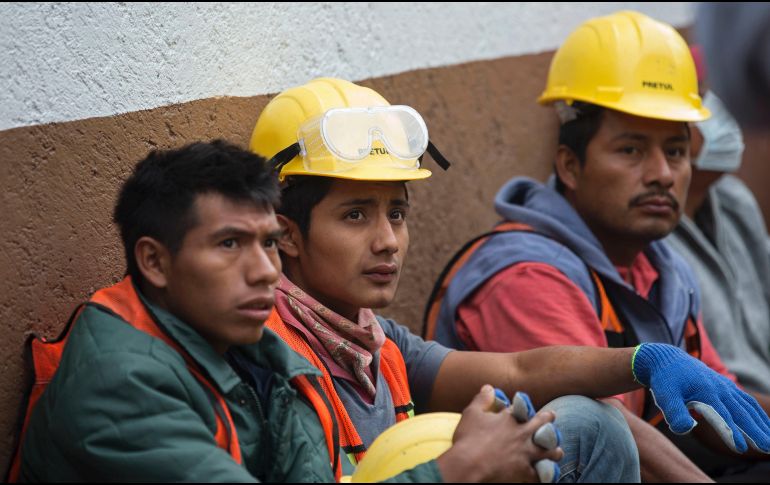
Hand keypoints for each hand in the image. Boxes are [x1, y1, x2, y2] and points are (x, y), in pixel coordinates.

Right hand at [436, 385, 562, 482]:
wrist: (468, 465)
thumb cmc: (468, 439)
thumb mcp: (472, 413)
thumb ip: (482, 399)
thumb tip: (489, 387)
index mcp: (509, 419)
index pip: (522, 409)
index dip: (524, 407)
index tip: (525, 408)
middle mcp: (522, 434)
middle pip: (541, 424)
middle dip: (548, 419)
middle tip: (552, 416)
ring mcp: (526, 453)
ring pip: (548, 450)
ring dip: (554, 450)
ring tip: (558, 452)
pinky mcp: (525, 471)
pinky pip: (541, 474)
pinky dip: (545, 475)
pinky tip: (548, 475)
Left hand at [632, 343, 769, 452]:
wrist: (667, 360)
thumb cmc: (665, 381)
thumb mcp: (664, 396)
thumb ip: (674, 413)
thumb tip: (687, 428)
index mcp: (705, 392)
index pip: (722, 415)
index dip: (731, 432)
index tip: (741, 448)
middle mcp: (719, 388)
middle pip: (741, 412)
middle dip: (756, 431)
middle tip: (767, 448)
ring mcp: (725, 386)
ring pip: (748, 407)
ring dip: (761, 423)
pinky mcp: (726, 387)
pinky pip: (746, 401)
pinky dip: (757, 413)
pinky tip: (763, 425)